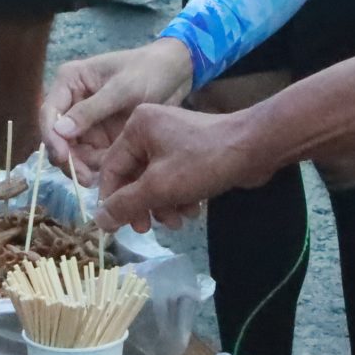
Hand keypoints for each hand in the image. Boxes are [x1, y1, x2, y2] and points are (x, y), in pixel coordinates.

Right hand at [43, 40, 194, 180]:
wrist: (176, 74)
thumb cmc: (148, 71)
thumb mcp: (122, 89)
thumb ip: (91, 110)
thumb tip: (59, 131)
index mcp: (70, 82)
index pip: (49, 113)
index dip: (51, 137)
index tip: (63, 158)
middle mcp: (72, 103)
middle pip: (58, 138)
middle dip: (69, 160)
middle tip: (85, 179)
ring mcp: (86, 122)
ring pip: (74, 152)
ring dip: (84, 168)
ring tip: (102, 180)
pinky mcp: (101, 137)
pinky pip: (93, 157)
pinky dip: (99, 168)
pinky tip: (113, 176)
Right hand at [97, 102, 255, 231]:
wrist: (256, 148)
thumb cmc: (203, 162)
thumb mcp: (159, 187)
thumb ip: (126, 204)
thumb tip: (99, 220)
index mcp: (137, 126)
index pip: (111, 168)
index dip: (111, 200)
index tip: (117, 227)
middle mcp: (151, 128)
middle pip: (134, 176)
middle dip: (143, 205)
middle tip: (147, 228)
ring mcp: (173, 138)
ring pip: (155, 180)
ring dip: (163, 205)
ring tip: (178, 222)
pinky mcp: (192, 151)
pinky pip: (174, 177)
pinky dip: (179, 196)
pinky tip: (192, 210)